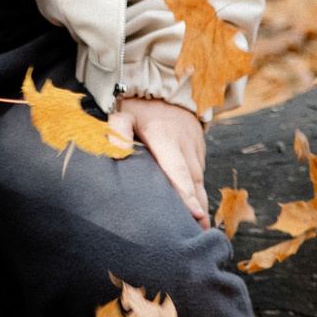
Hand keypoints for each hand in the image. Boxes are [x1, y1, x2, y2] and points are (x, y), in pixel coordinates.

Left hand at [112, 94, 209, 227]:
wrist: (161, 84)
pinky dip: (198, 188)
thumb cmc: (136, 104)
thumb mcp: (123, 113)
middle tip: (200, 233)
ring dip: (200, 200)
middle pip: (193, 180)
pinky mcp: (198, 146)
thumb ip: (118, 131)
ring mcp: (195, 144)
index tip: (195, 214)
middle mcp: (185, 143)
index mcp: (166, 137)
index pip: (177, 171)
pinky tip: (195, 207)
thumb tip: (116, 152)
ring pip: (199, 178)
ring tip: (200, 227)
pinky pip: (199, 170)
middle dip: (198, 207)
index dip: (186, 194)